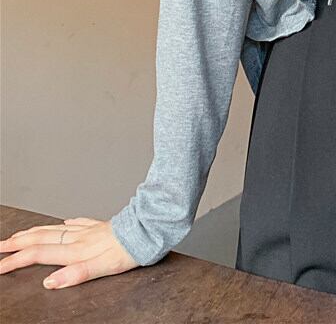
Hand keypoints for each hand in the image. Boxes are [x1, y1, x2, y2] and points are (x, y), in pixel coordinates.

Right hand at [0, 217, 138, 287]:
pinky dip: (66, 223)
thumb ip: (76, 274)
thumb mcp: (105, 267)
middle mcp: (80, 238)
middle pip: (43, 238)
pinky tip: (65, 221)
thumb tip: (49, 282)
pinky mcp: (102, 226)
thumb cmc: (132, 249)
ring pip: (57, 229)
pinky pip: (79, 222)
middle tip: (0, 245)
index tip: (0, 266)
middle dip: (18, 242)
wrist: (152, 227)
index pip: (39, 255)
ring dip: (35, 231)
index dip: (17, 261)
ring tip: (21, 234)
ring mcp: (91, 230)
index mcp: (78, 250)